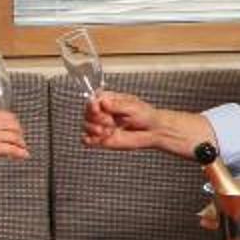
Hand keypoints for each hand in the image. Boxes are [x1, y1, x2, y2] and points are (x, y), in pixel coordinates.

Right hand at [0, 108, 28, 163]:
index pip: (8, 115)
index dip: (15, 124)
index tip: (16, 129)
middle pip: (15, 125)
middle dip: (20, 133)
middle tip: (21, 141)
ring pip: (15, 137)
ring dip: (21, 144)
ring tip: (23, 149)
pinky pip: (12, 149)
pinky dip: (20, 152)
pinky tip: (23, 155)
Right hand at [84, 90, 208, 157]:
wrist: (153, 131)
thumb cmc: (146, 115)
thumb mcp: (133, 107)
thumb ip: (117, 105)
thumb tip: (104, 102)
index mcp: (109, 100)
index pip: (93, 99)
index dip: (92, 104)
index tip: (97, 107)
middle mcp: (103, 112)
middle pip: (87, 113)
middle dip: (96, 118)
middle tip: (109, 121)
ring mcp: (102, 126)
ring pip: (86, 126)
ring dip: (94, 129)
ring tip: (108, 130)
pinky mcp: (102, 139)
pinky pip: (87, 140)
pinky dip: (90, 140)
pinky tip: (101, 138)